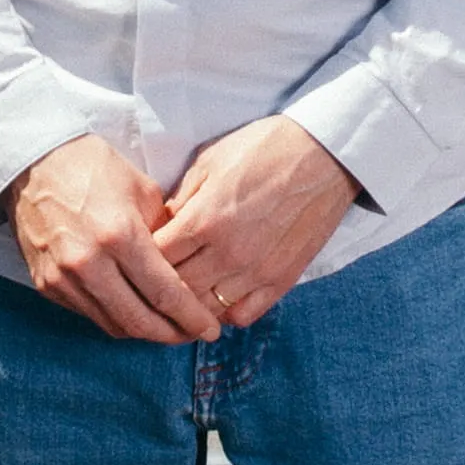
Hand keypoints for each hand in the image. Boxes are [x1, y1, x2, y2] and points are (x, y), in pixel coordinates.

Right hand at [5, 136, 224, 344]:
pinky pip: (89, 314)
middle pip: (140, 321)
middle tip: (191, 334)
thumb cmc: (94, 167)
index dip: (192, 317)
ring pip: (113, 325)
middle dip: (172, 335)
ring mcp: (63, 278)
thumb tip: (186, 270)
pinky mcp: (46, 285)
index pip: (165, 293)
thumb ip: (165, 235)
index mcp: (119, 235)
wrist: (35, 162)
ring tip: (166, 326)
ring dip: (143, 331)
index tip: (210, 329)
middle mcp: (89, 263)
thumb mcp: (143, 191)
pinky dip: (114, 318)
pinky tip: (131, 309)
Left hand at [150, 118, 361, 330]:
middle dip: (161, 285)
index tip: (140, 254)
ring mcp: (256, 271)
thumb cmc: (264, 149)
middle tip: (156, 278)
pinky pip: (243, 315)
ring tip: (184, 292)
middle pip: (176, 290)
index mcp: (205, 219)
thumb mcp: (210, 160)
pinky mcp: (282, 281)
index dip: (142, 257)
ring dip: (191, 304)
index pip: (155, 258)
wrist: (324, 154)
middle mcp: (228, 253)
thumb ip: (181, 198)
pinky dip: (226, 311)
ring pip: (206, 310)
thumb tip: (162, 225)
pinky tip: (220, 294)